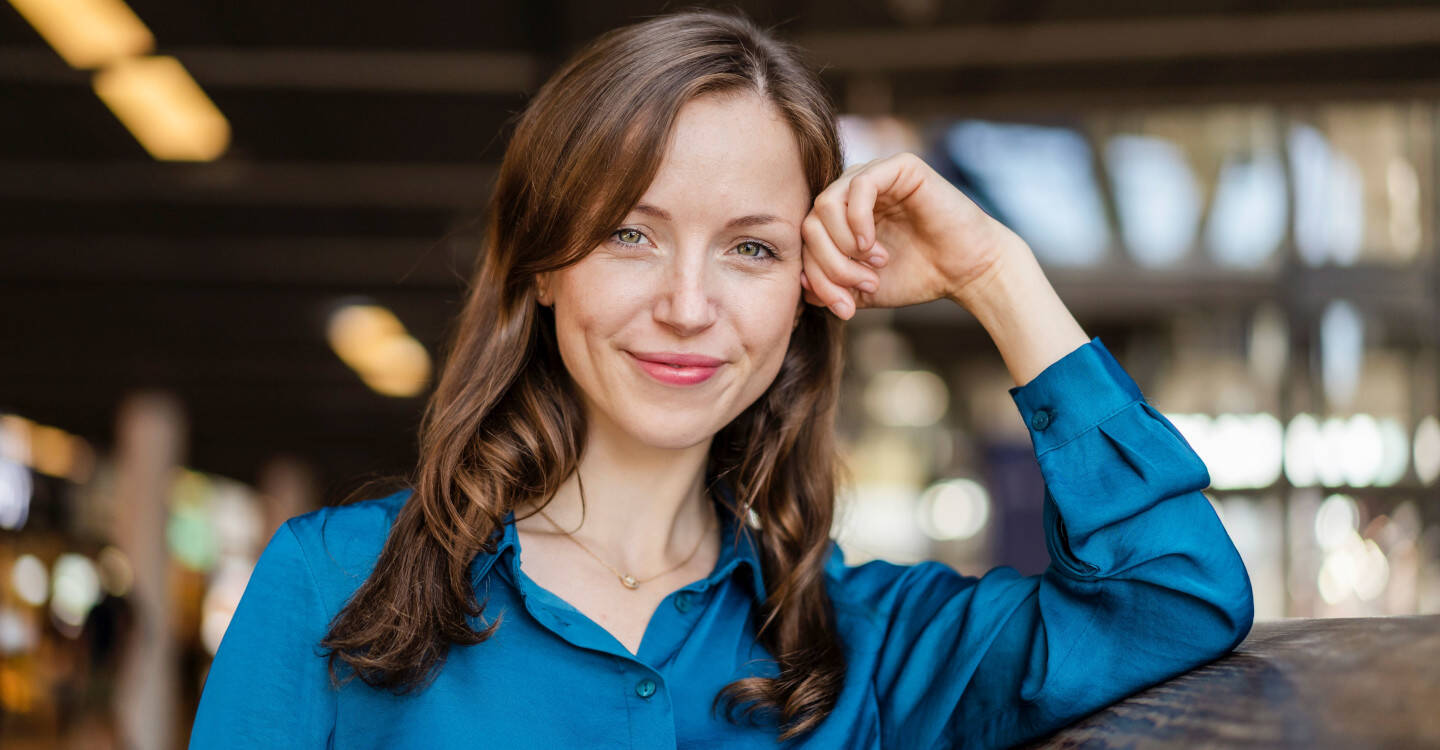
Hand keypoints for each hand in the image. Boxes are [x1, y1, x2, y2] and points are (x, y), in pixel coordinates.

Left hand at [799, 152, 1027, 319]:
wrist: (966, 270)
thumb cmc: (916, 276)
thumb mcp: (861, 288)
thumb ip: (828, 284)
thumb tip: (798, 283)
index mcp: (839, 216)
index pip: (805, 240)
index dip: (816, 277)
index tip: (845, 307)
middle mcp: (851, 191)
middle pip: (810, 223)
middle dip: (830, 264)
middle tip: (861, 285)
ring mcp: (873, 175)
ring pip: (825, 204)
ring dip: (843, 245)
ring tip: (873, 265)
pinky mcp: (898, 167)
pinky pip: (858, 186)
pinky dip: (857, 221)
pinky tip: (872, 245)